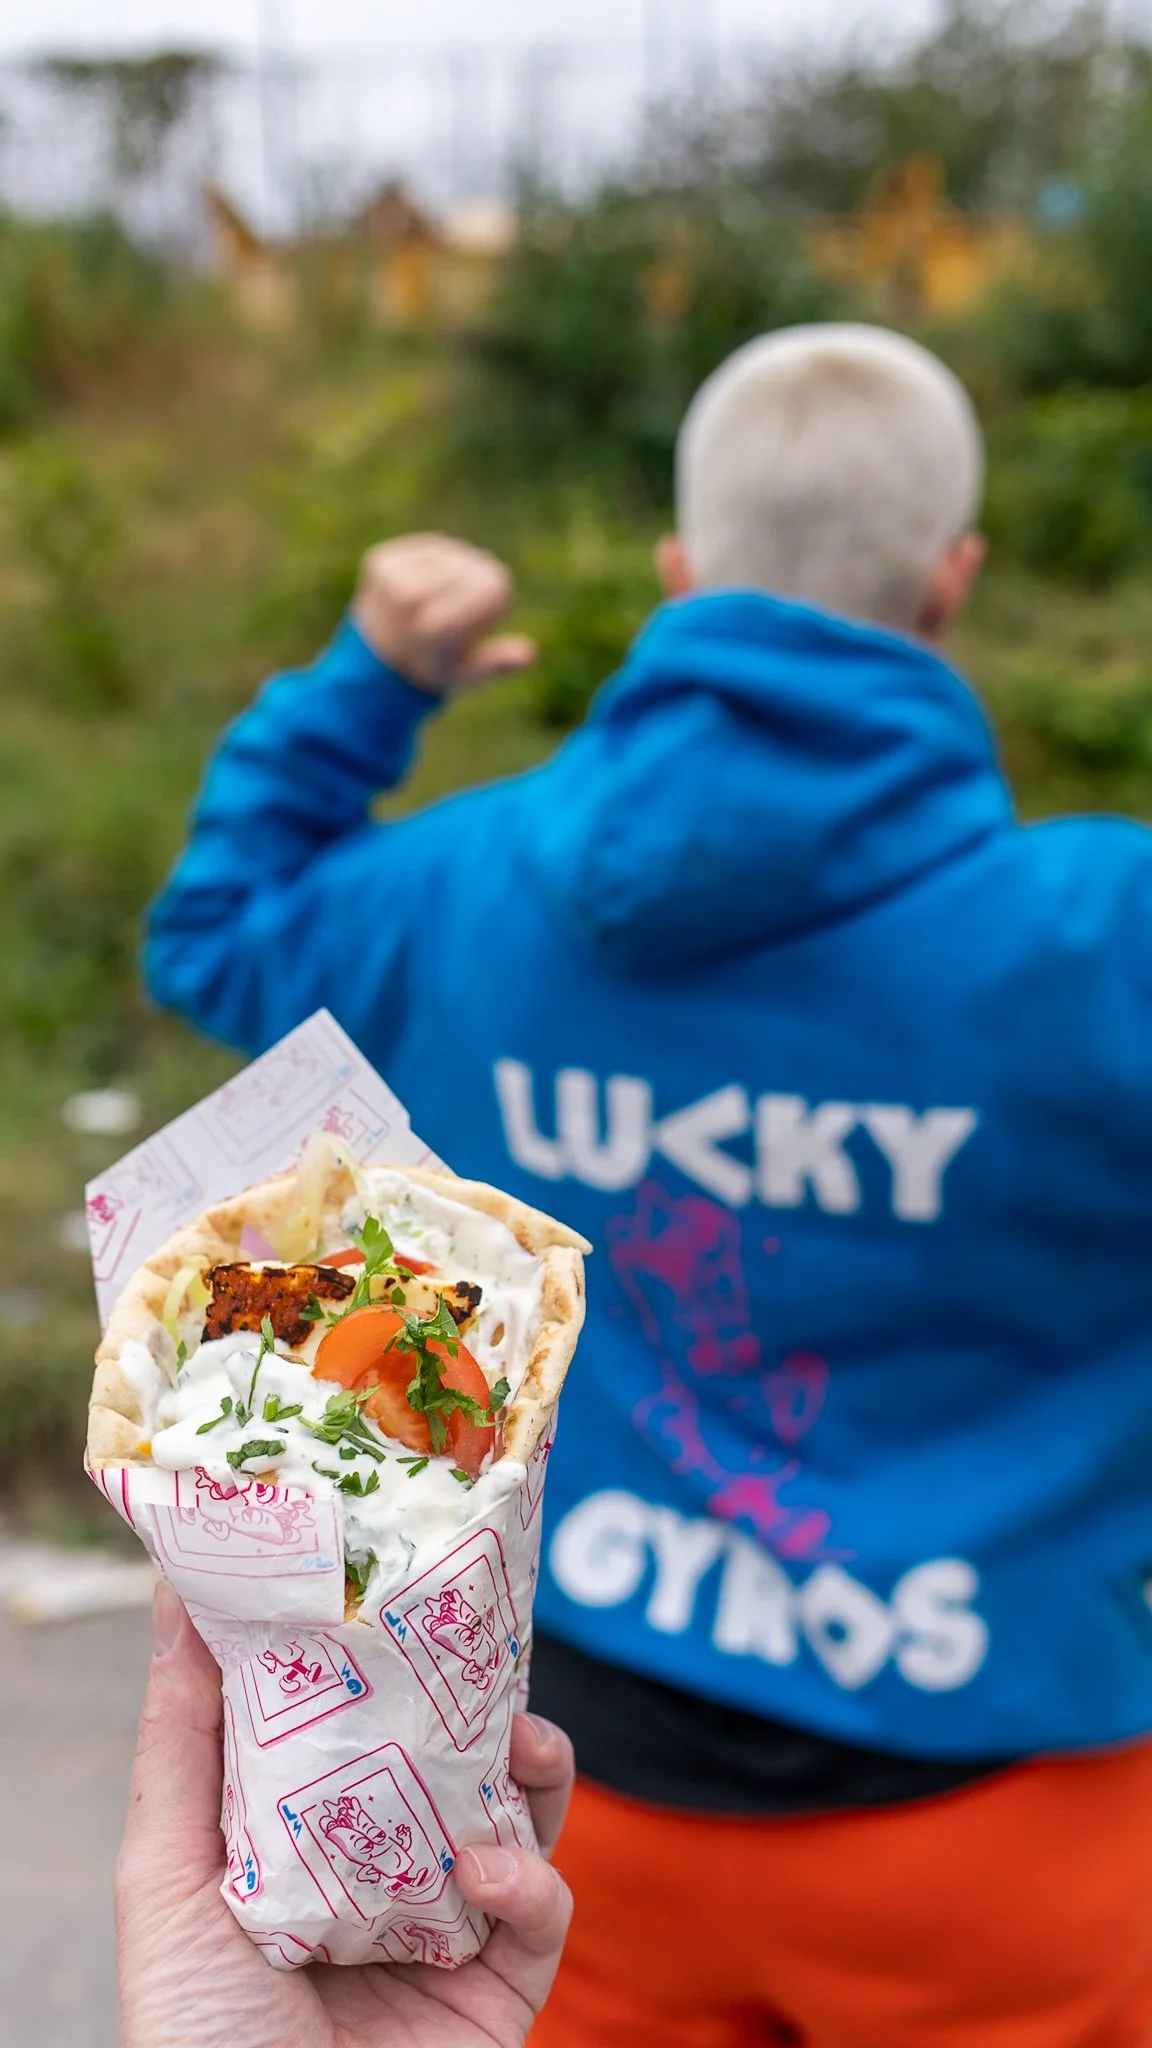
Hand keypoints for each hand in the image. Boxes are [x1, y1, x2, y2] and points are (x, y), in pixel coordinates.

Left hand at [118, 1583, 573, 2047]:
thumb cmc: (194, 2030)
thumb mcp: (164, 1874)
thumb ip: (180, 1741)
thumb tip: (180, 1595)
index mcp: (312, 1838)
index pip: (367, 1724)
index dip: (392, 1655)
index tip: (403, 1579)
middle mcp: (388, 1873)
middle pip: (460, 1759)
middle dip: (484, 1696)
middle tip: (487, 1642)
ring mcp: (449, 1929)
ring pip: (523, 1818)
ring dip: (534, 1765)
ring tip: (521, 1737)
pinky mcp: (499, 1988)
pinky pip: (542, 1912)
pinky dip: (530, 1877)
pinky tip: (489, 1868)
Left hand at [353, 535, 537, 693]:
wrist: (374, 664)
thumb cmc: (433, 669)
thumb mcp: (468, 676)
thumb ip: (498, 664)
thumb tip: (529, 653)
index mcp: (437, 629)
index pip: (494, 584)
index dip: (496, 604)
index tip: (477, 626)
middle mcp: (411, 600)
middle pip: (475, 567)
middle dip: (475, 587)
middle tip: (455, 614)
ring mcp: (391, 579)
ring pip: (453, 553)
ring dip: (455, 571)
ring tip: (440, 599)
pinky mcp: (379, 562)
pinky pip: (429, 546)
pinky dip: (434, 561)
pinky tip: (424, 584)